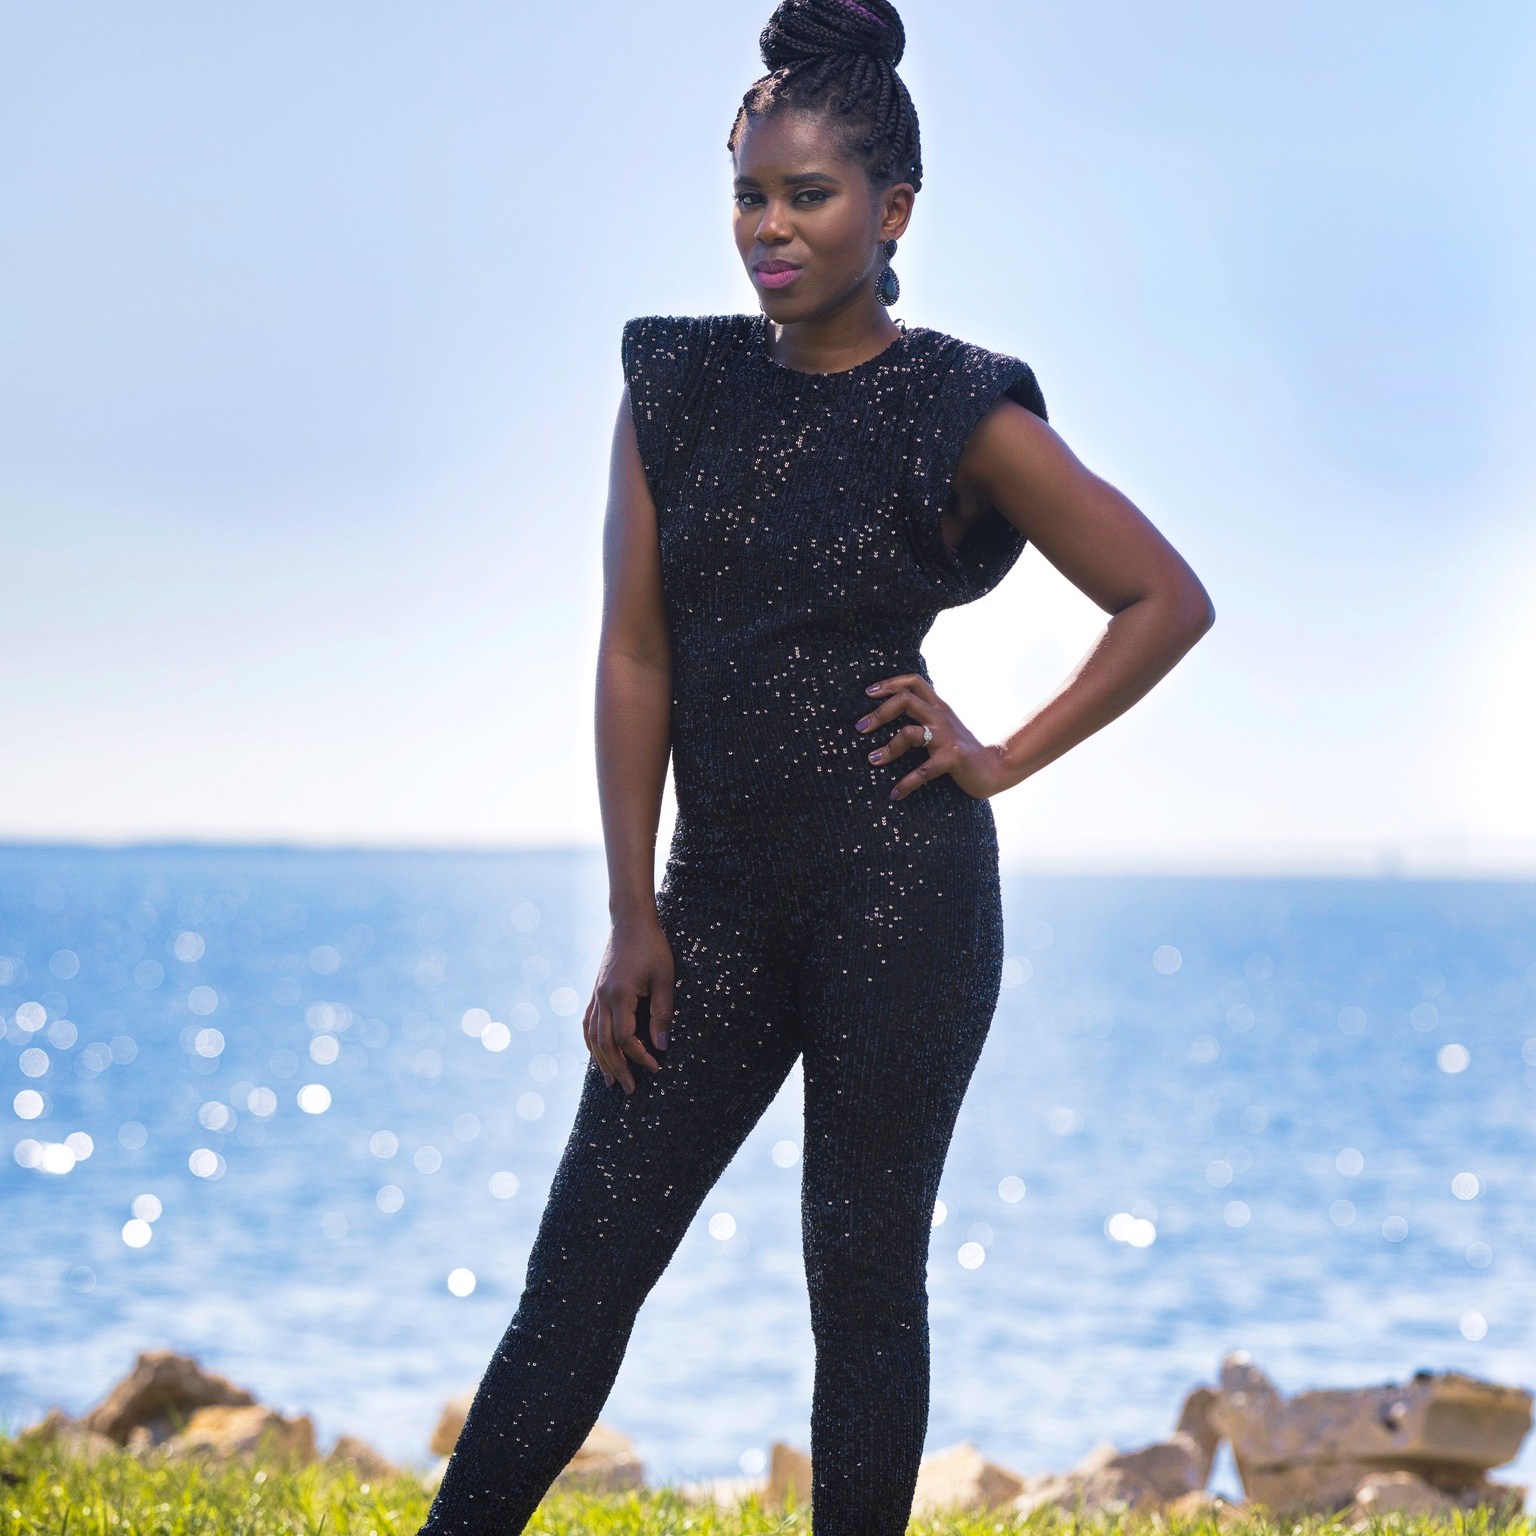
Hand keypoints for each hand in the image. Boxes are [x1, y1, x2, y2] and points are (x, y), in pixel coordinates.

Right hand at [583, 913, 673, 1093]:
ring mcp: (595, 995)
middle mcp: (602, 998)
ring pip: (591, 1036)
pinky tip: (598, 1053)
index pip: (625, 1038)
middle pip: (604, 1043)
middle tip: (631, 1090)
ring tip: (610, 1081)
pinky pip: (588, 1023)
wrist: (630, 920)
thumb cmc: (652, 946)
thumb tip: (662, 1046)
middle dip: (617, 1068)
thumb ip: (663, 1013)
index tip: (656, 1067)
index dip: (640, 1056)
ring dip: (600, 1060)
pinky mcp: (596, 991)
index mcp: (618, 995)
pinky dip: (592, 1042)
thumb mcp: (665, 978)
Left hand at [856, 673, 1013, 801]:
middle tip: (860, 728)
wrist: (996, 768)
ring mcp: (947, 737)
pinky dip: (906, 784)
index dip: (890, 683)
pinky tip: (896, 794)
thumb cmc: (964, 751)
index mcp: (938, 708)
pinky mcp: (952, 758)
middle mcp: (941, 717)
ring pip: (909, 733)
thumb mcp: (945, 727)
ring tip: (873, 761)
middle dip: (879, 713)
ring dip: (887, 749)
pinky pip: (922, 771)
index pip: (914, 682)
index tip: (868, 692)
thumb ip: (925, 718)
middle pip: (906, 700)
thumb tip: (894, 715)